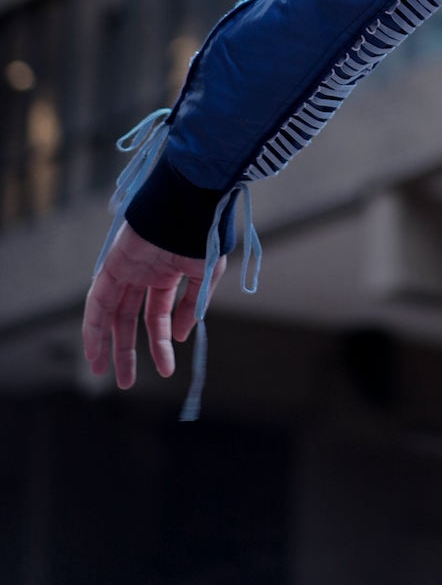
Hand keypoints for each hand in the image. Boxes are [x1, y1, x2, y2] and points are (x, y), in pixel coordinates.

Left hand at [82, 221, 225, 388]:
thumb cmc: (203, 232)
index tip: (166, 368)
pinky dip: (93, 324)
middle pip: (128, 320)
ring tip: (102, 372)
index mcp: (166, 274)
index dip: (160, 343)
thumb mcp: (205, 273)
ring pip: (109, 314)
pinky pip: (97, 300)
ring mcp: (126, 270)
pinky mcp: (112, 265)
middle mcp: (143, 275)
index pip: (158, 315)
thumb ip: (192, 305)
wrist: (192, 202)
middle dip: (126, 351)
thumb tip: (179, 335)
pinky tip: (93, 348)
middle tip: (126, 382)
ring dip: (104, 343)